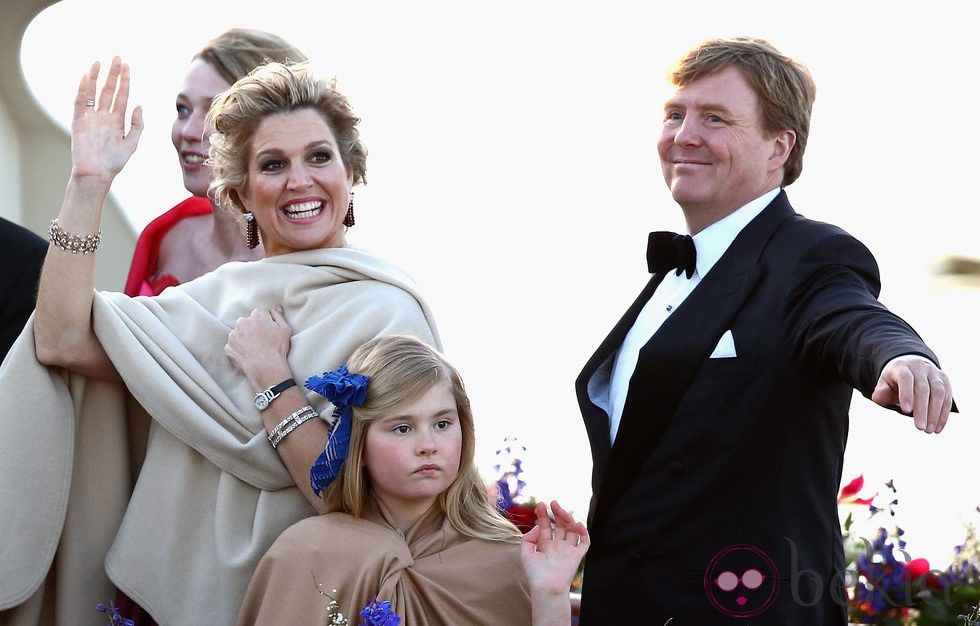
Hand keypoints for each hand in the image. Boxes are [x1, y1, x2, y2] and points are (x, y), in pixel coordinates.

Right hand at [71, 56, 142, 181]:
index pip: (122, 96)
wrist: (97, 173)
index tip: (127, 67)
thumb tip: (139, 105)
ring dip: (96, 77)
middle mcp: (104, 116)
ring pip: (93, 92)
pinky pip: (80, 102)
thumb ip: (137, 125)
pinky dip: (82, 89)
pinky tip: (86, 76)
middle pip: (108, 90)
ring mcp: (91, 117)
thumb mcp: (132, 143)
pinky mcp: (79, 121)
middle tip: (117, 58)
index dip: (125, 81)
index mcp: (117, 120)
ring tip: (100, 62)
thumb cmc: (114, 162)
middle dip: (113, 74)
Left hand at [225, 306, 292, 387]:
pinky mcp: (228, 348)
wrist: (266, 368)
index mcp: (257, 316)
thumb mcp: (285, 329)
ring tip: (254, 350)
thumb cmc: (277, 348)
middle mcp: (242, 322)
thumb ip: (279, 316)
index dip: (265, 323)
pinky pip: (233, 347)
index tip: (268, 333)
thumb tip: (276, 307)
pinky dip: (238, 351)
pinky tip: (248, 356)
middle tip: (261, 342)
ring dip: (244, 340)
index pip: (259, 314)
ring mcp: (233, 336)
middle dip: (251, 329)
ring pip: (238, 335)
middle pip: (246, 323)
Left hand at [520, 500, 588, 597]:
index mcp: (545, 545)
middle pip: (560, 525)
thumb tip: (538, 526)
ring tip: (561, 510)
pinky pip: (584, 541)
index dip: (543, 515)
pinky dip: (583, 532)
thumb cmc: (535, 575)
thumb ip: (528, 538)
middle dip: (557, 512)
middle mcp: (557, 546)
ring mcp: (568, 550)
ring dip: (568, 518)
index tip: (540, 505)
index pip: (545, 526)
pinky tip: (577, 524)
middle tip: (553, 503)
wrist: (547, 589)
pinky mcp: (577, 556)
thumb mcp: (525, 554)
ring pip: (572, 529)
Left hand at [871, 355, 952, 432]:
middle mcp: (920, 367)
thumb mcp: (884, 384)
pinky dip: (943, 414)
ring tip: (929, 430)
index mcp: (902, 367)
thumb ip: (881, 391)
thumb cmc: (894, 382)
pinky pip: (947, 398)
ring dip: (935, 413)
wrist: (910, 369)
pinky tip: (937, 427)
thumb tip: (878, 397)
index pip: (905, 378)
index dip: (906, 394)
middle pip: (923, 388)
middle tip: (920, 427)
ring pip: (939, 392)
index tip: (905, 411)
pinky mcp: (945, 381)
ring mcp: (935, 373)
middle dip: (922, 409)